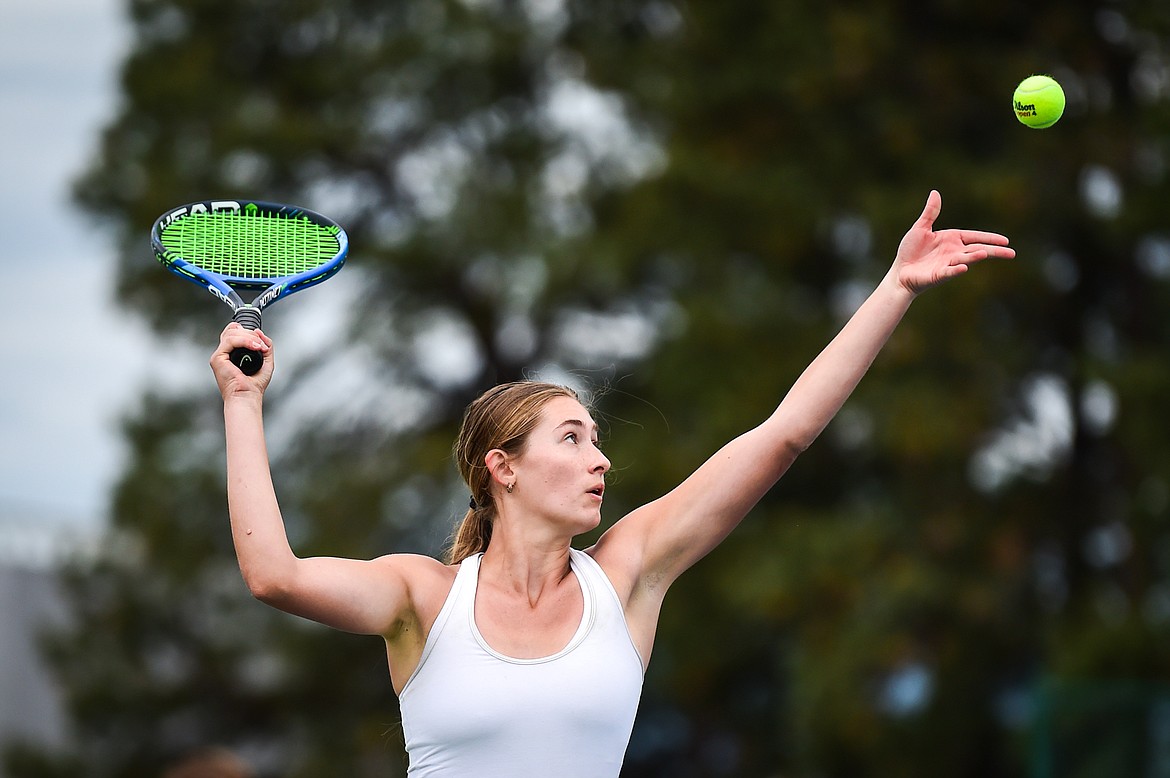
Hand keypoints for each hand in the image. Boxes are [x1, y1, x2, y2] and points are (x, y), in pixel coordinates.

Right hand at [211, 323, 272, 399]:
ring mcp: (220, 355)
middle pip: (233, 330)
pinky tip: (255, 347)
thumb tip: (258, 332)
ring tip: (260, 347)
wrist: (248, 396)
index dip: (246, 331)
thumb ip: (266, 345)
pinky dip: (244, 341)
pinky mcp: (217, 358)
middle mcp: (225, 353)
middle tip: (262, 346)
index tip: (260, 341)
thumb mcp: (266, 361)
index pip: (234, 332)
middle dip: (251, 334)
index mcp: (233, 354)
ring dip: (250, 337)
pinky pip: (230, 341)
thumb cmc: (254, 386)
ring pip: (232, 333)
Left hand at [893, 190, 1014, 294]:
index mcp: (952, 240)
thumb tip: (935, 192)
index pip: (975, 237)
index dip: (989, 238)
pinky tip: (963, 268)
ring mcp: (947, 264)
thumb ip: (930, 213)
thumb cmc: (911, 251)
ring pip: (964, 259)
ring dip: (974, 257)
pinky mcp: (938, 275)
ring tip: (984, 254)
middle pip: (977, 250)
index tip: (1005, 241)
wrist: (900, 271)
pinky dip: (956, 270)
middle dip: (993, 251)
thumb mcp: (921, 228)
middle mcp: (953, 252)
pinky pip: (949, 272)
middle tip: (1011, 253)